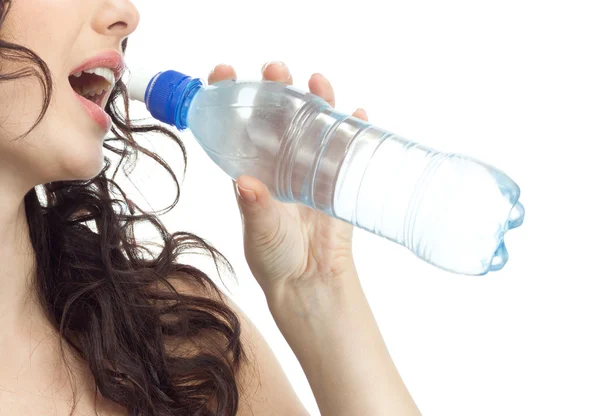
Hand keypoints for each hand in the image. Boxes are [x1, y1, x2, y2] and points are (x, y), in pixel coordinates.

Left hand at [207, 62, 367, 297]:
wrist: (310, 280)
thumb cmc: (275, 257)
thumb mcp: (259, 230)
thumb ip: (254, 207)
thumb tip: (243, 182)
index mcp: (253, 169)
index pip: (238, 125)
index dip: (229, 97)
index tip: (223, 72)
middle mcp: (281, 162)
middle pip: (279, 115)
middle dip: (276, 87)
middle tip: (275, 69)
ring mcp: (311, 167)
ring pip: (314, 124)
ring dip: (317, 99)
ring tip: (316, 81)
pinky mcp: (338, 179)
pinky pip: (347, 147)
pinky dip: (354, 128)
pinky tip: (358, 112)